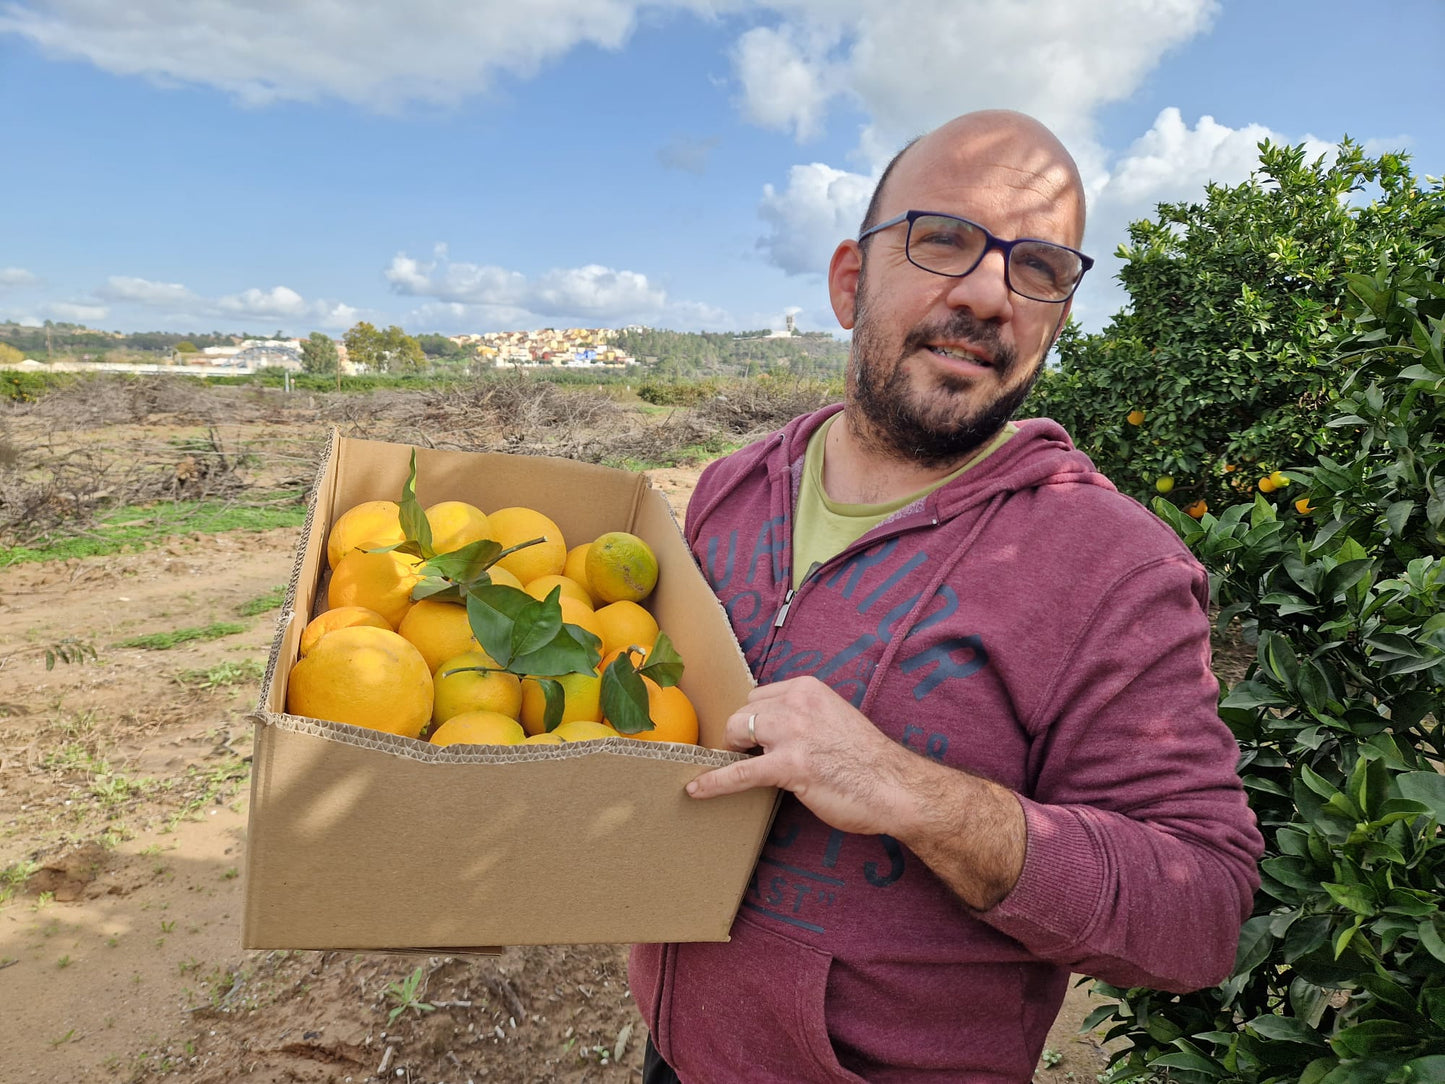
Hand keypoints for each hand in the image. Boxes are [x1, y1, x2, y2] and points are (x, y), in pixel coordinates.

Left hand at [685, 675, 917, 836]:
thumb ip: (804, 715)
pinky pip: (739, 772)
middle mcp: (797, 704)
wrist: (895, 785)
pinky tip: (695, 788)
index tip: (754, 737)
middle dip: (739, 736)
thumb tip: (772, 728)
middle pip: (742, 712)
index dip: (754, 720)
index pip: (758, 695)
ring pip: (736, 733)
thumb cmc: (867, 759)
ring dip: (731, 753)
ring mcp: (792, 734)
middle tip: (750, 757)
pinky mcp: (789, 767)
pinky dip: (714, 781)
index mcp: (807, 689)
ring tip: (736, 767)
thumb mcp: (835, 717)